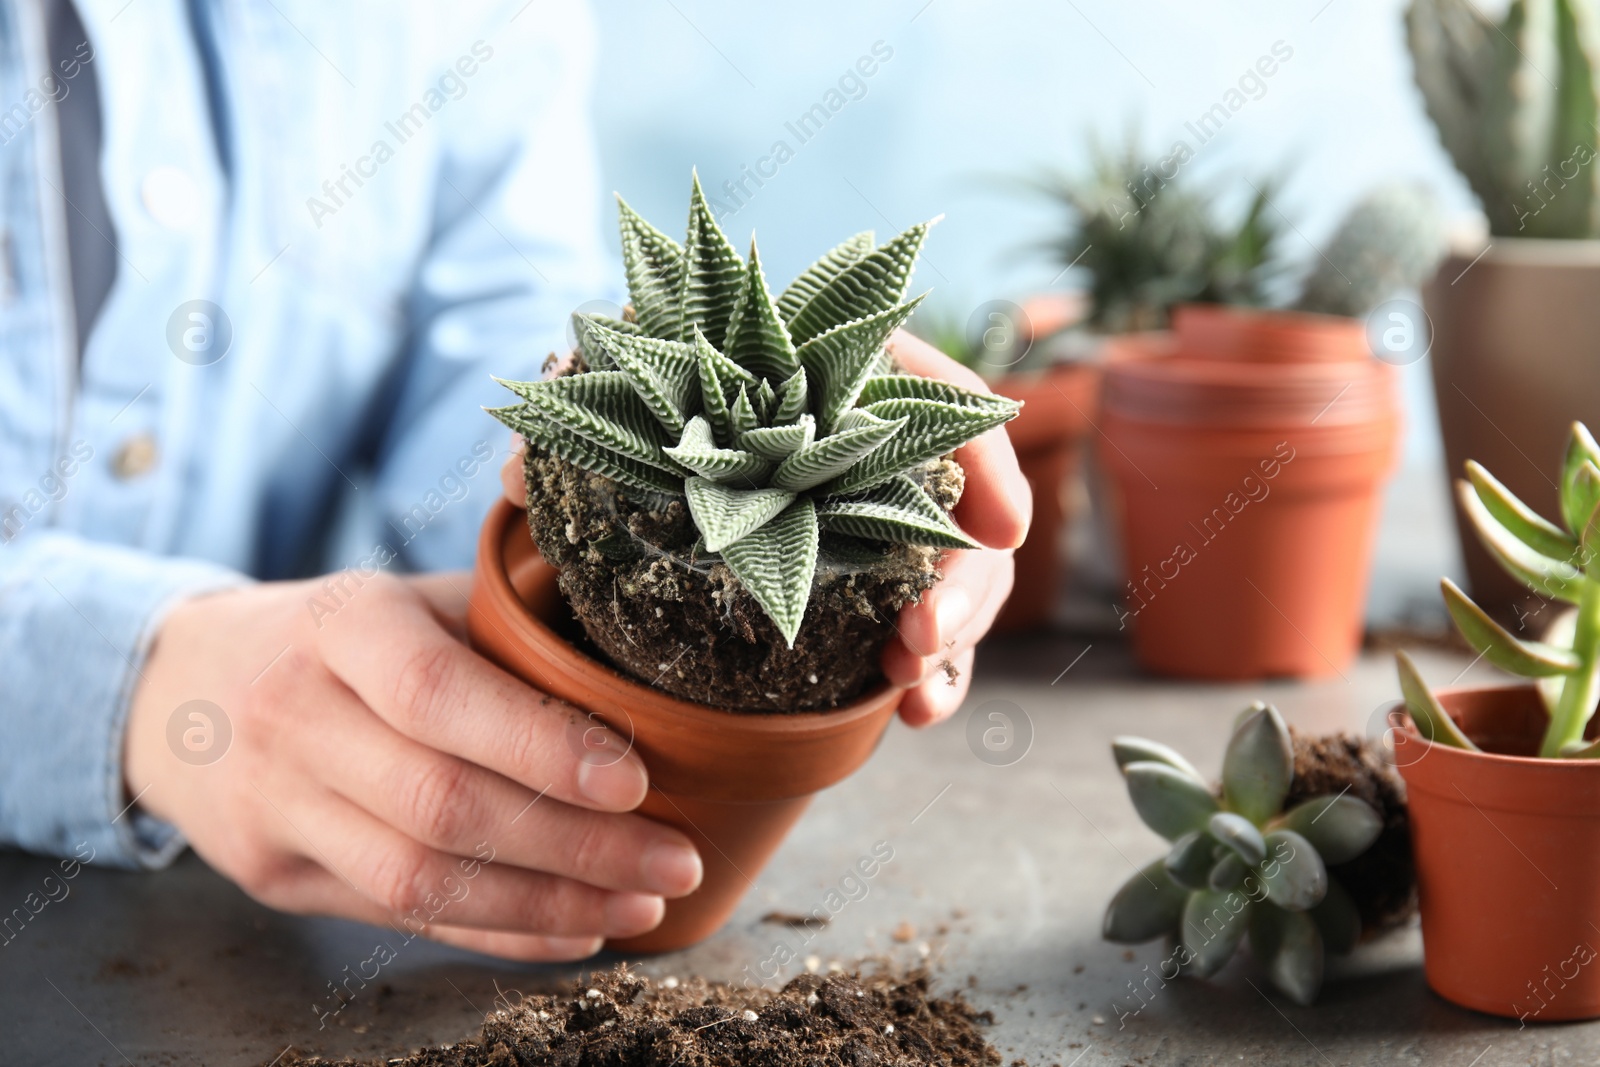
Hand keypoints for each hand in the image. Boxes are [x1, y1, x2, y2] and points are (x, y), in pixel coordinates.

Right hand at [125, 573, 702, 960]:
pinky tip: (577, 928)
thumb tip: (650, 664)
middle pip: (442, 804)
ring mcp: (273, 804)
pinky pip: (399, 915)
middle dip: (576, 845)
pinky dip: (498, 931)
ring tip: (642, 902)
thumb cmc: (337, 637)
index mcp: (343, 625)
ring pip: (421, 878)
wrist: (181, 690)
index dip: (541, 744)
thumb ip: (506, 623)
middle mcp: (295, 715)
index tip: (637, 781)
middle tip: (675, 860)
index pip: (439, 694)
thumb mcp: (409, 598)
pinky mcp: (271, 875)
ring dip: (548, 902)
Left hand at [499, 329, 1030, 728]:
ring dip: (953, 640)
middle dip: (966, 582)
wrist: (649, 429)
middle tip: (922, 640)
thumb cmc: (649, 387)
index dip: (985, 463)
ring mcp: (880, 519)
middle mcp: (879, 447)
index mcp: (846, 373)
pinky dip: (927, 671)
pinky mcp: (867, 580)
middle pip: (962, 508)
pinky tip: (910, 714)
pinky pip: (916, 625)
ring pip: (953, 577)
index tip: (1003, 527)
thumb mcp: (621, 375)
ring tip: (917, 694)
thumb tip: (522, 476)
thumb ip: (580, 407)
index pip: (944, 401)